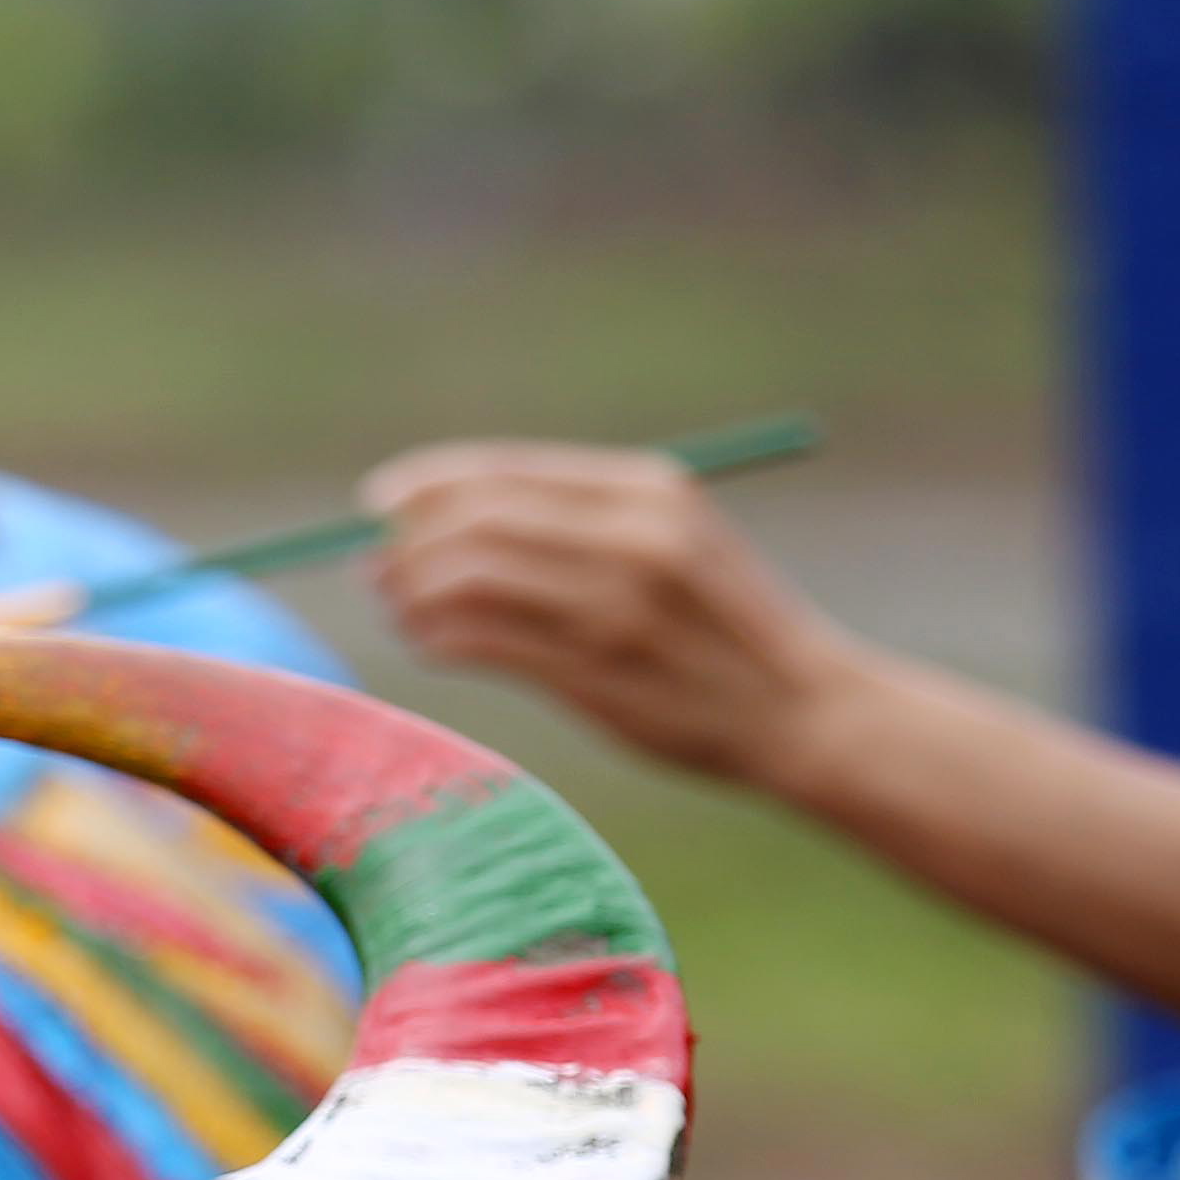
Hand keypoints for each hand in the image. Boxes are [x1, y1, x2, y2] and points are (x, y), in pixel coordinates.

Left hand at [360, 441, 861, 786]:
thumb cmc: (724, 628)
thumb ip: (584, 519)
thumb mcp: (675, 540)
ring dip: (414, 593)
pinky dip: (438, 637)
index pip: (507, 470)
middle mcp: (630, 536)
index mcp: (648, 489)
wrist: (802, 710)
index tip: (381, 502)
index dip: (429, 482)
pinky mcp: (596, 672)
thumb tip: (456, 513)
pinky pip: (485, 642)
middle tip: (377, 567)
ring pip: (470, 579)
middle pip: (477, 519)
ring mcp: (612, 606)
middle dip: (409, 541)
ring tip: (398, 609)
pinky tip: (427, 643)